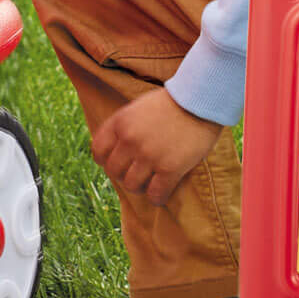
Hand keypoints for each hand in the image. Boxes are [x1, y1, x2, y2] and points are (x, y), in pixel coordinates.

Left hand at [92, 85, 222, 206]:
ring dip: (140, 187)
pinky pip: (155, 194)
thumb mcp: (138, 108)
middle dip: (123, 175)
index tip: (117, 162)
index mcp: (120, 122)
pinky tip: (162, 192)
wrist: (200, 100)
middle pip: (114, 171)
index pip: (98, 151)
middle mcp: (130, 140)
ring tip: (149, 182)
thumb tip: (115, 152)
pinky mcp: (169, 168)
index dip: (105, 160)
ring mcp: (149, 155)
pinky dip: (157, 197)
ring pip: (131, 185)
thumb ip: (124, 127)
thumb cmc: (171, 103)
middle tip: (136, 173)